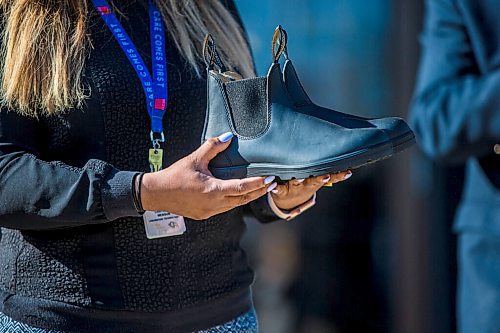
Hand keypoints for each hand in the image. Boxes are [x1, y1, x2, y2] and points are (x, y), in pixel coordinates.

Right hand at [140, 132, 276, 219]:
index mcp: (213, 190)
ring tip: (259, 188)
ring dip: (247, 197)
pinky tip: (236, 194)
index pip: (242, 188)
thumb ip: (212, 147)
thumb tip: (228, 137)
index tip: (270, 179)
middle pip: (243, 199)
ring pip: (234, 206)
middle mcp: (214, 204)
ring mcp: (210, 212)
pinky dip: (233, 201)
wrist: (156, 194)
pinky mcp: (204, 214)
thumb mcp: (194, 159)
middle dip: (258, 191)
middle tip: (271, 184)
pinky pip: (224, 208)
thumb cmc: (175, 176)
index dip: (258, 184)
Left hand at [271, 171, 351, 211]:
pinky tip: (273, 186)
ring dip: (299, 181)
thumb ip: (331, 175)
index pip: (329, 178)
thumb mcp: (317, 181)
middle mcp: (306, 185)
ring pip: (297, 184)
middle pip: (315, 181)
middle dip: (320, 179)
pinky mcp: (280, 190)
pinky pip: (278, 189)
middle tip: (326, 175)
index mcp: (315, 182)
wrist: (287, 202)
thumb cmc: (303, 185)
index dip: (338, 176)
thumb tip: (349, 167)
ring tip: (299, 178)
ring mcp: (294, 188)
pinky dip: (275, 188)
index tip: (346, 172)